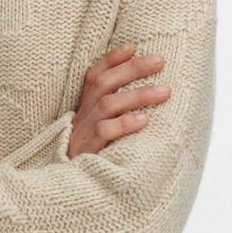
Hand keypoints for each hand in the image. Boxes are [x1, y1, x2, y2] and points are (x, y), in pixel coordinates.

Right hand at [67, 43, 168, 158]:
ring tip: (165, 91)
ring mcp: (83, 132)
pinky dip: (124, 124)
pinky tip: (143, 121)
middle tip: (160, 61)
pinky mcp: (87, 150)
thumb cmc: (90, 154)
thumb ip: (112, 111)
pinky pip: (104, 133)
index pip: (94, 75)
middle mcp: (82, 115)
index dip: (111, 59)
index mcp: (84, 106)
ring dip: (138, 95)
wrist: (66, 186)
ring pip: (108, 105)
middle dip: (132, 69)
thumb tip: (150, 94)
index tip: (133, 46)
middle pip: (104, 84)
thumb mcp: (96, 128)